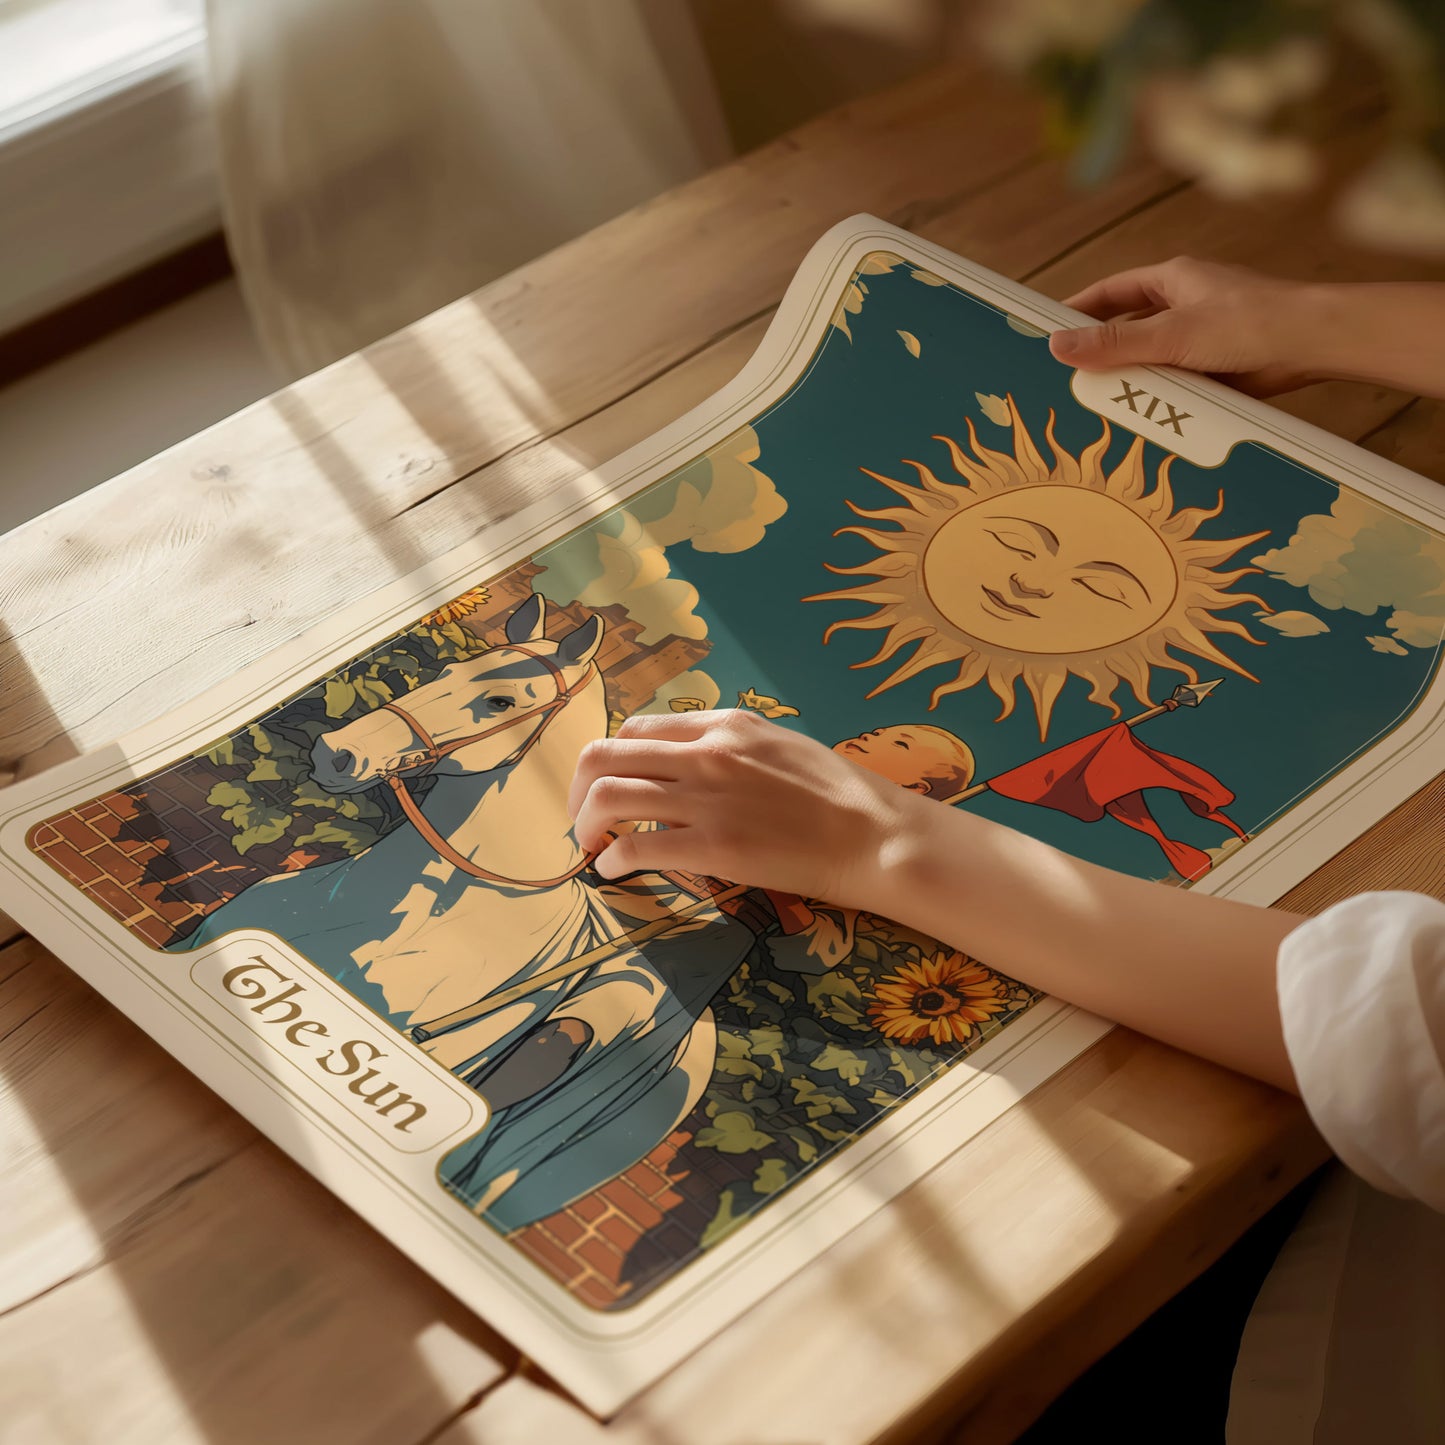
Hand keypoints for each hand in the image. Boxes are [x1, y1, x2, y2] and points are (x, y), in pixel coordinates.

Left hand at [567, 710, 923, 904]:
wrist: (874, 834)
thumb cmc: (839, 794)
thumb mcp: (780, 744)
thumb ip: (731, 745)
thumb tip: (693, 759)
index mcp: (723, 724)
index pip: (638, 728)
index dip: (612, 760)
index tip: (609, 786)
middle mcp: (706, 752)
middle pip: (605, 756)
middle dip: (579, 790)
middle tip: (582, 819)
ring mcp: (706, 798)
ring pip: (607, 796)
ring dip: (585, 824)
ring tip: (591, 847)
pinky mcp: (712, 846)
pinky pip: (634, 846)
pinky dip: (610, 859)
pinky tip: (614, 871)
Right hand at [1049, 256, 1319, 395]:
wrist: (1313, 345)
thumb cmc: (1250, 322)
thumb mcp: (1171, 333)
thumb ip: (1114, 343)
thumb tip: (1058, 346)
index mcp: (1174, 280)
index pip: (1112, 292)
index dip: (1079, 310)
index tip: (1049, 330)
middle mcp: (1186, 304)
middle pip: (1129, 328)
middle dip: (1102, 352)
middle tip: (1068, 377)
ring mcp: (1202, 337)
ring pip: (1152, 359)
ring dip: (1133, 380)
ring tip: (1100, 405)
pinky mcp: (1218, 367)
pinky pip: (1177, 383)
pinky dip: (1160, 398)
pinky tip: (1144, 417)